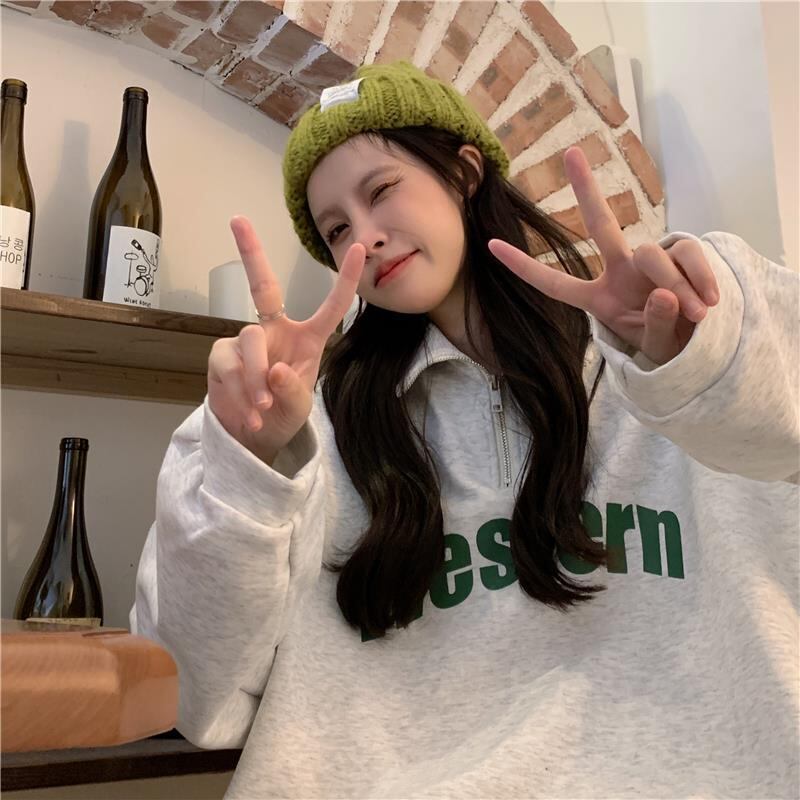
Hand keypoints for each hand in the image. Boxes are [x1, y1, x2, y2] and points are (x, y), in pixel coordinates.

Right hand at [207, 216, 363, 462]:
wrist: (251, 438)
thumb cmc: (284, 415)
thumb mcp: (299, 408)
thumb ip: (292, 390)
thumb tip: (276, 371)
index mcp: (307, 338)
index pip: (330, 306)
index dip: (346, 279)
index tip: (360, 247)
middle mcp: (275, 330)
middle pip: (262, 286)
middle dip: (250, 252)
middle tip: (238, 219)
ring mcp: (245, 341)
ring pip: (249, 340)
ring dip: (256, 378)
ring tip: (262, 409)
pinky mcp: (221, 356)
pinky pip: (229, 365)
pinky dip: (240, 392)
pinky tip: (249, 414)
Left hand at [487, 146, 719, 365]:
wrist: (698, 346)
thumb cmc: (663, 344)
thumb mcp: (652, 346)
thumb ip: (654, 326)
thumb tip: (664, 295)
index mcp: (598, 298)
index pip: (554, 283)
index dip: (524, 267)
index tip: (490, 245)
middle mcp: (619, 272)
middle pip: (601, 225)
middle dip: (586, 190)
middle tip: (571, 152)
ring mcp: (649, 261)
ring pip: (654, 254)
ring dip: (677, 284)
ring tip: (695, 315)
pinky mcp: (681, 253)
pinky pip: (689, 254)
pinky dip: (700, 277)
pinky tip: (709, 302)